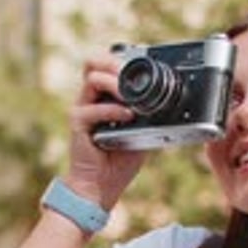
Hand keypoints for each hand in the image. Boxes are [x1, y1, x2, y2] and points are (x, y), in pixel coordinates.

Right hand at [66, 55, 145, 210]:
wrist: (101, 187)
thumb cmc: (118, 163)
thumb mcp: (141, 136)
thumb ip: (149, 118)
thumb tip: (171, 107)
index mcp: (103, 98)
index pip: (106, 66)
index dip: (122, 60)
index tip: (142, 65)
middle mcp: (90, 99)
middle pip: (94, 62)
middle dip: (116, 63)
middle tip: (133, 74)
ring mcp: (82, 109)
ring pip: (92, 77)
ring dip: (116, 84)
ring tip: (132, 98)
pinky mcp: (77, 123)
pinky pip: (93, 108)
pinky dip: (113, 110)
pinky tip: (128, 117)